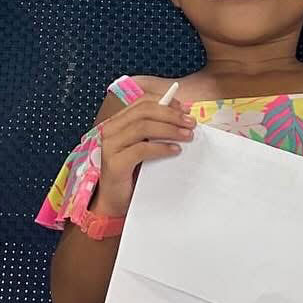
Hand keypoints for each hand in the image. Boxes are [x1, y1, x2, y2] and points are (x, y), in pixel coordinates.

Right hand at [94, 95, 194, 215]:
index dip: (165, 102)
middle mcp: (111, 130)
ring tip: (187, 135)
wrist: (115, 201)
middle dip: (171, 115)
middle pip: (144, 112)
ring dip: (169, 129)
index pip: (142, 102)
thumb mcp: (145, 146)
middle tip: (191, 123)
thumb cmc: (132, 172)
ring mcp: (111, 146)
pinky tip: (175, 150)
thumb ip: (155, 131)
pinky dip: (161, 147)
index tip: (184, 109)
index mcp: (118, 122)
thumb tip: (182, 118)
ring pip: (143, 127)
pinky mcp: (115, 163)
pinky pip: (141, 149)